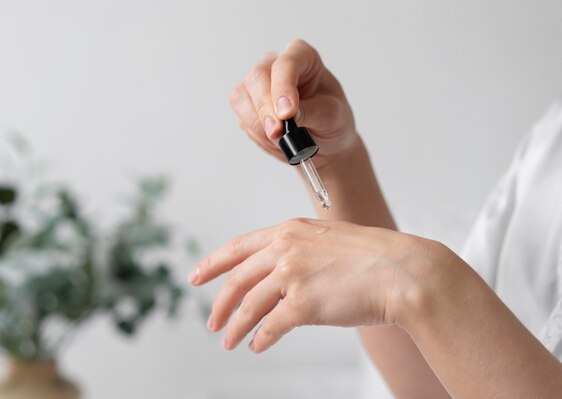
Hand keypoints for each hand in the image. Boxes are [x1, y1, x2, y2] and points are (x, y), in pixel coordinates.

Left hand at [188, 218, 447, 352]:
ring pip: (249, 305)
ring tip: (229, 340)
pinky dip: (260, 338)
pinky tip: (258, 345)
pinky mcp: (303, 303)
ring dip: (235, 326)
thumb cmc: (373, 258)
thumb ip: (298, 252)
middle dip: (220, 303)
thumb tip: (277, 278)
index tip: (196, 276)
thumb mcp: (328, 241)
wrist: (403, 272)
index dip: (213, 263)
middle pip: (237, 278)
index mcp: (290, 230)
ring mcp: (293, 274)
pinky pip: (270, 326)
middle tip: (212, 321)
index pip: (238, 246)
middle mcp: (286, 248)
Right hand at [229, 39, 356, 168]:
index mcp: (303, 57)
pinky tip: (273, 140)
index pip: (286, 63)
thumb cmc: (332, 120)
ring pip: (242, 97)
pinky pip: (241, 117)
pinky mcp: (247, 105)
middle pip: (257, 77)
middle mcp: (275, 65)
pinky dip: (256, 133)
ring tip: (280, 140)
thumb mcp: (332, 116)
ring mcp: (258, 84)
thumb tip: (286, 116)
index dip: (283, 87)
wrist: (325, 141)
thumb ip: (311, 112)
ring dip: (258, 123)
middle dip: (265, 108)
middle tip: (277, 132)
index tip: (287, 113)